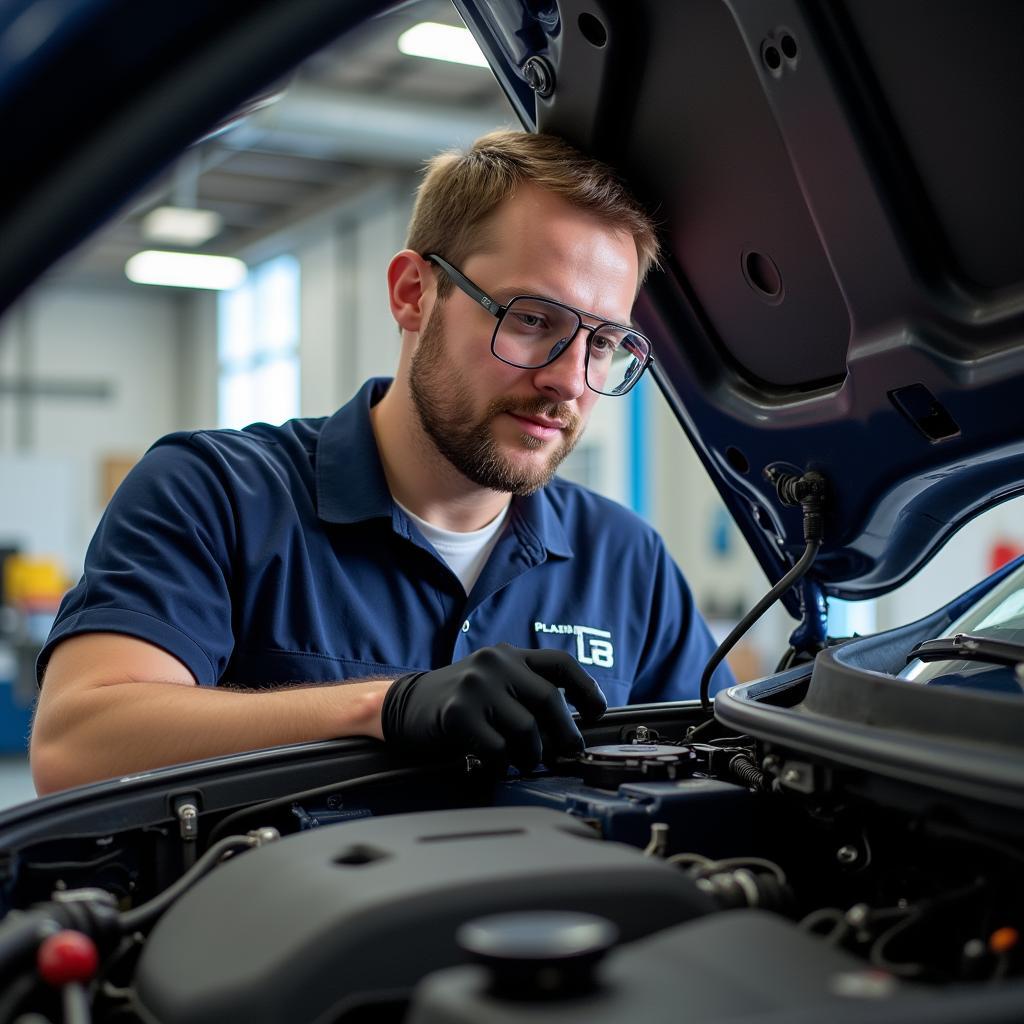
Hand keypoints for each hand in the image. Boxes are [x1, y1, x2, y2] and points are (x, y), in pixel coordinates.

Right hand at [381, 645, 606, 769]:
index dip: (585, 688)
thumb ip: (526, 692)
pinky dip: (501, 765)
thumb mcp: (494, 683)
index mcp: (509, 655)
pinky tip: (494, 766)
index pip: (560, 663)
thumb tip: (570, 727)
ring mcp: (476, 686)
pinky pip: (497, 748)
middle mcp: (496, 664)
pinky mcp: (458, 713)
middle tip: (566, 752)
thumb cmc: (456, 701)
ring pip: (527, 729)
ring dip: (531, 754)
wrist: (402, 706)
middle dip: (565, 733)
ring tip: (523, 761)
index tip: (596, 713)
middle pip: (549, 700)